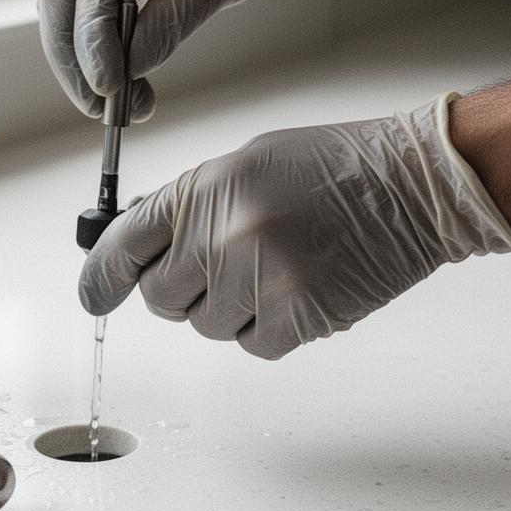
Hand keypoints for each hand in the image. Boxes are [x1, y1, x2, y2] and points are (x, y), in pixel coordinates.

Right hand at [37, 0, 351, 119]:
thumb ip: (162, 30)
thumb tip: (122, 77)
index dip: (94, 39)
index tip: (108, 88)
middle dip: (73, 56)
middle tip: (99, 107)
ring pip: (61, 3)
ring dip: (81, 58)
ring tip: (118, 103)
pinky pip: (79, 4)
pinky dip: (94, 45)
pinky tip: (118, 77)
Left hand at [79, 96, 510, 358]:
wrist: (415, 185)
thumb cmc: (335, 168)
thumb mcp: (248, 165)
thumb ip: (194, 207)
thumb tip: (149, 249)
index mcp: (205, 188)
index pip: (126, 243)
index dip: (103, 275)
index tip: (95, 295)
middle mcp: (223, 234)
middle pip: (161, 298)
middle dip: (184, 290)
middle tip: (225, 267)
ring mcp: (259, 279)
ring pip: (208, 326)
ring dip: (232, 309)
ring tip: (275, 270)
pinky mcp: (297, 318)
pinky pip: (252, 346)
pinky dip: (268, 329)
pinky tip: (298, 292)